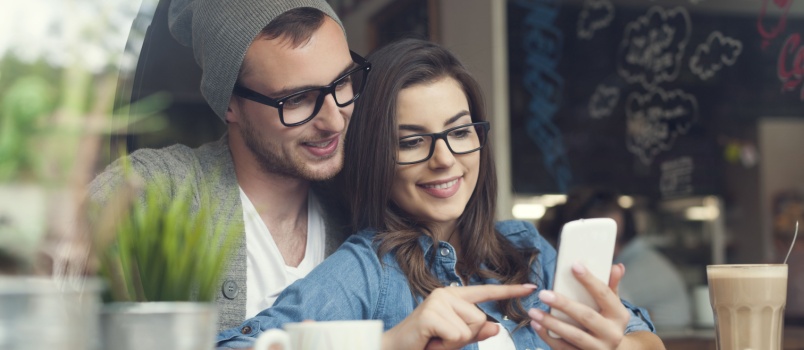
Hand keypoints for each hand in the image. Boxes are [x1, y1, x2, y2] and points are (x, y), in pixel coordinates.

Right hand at [382, 284, 536, 349]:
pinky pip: (457, 335)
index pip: (486, 292)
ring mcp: (438, 301)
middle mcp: (446, 294)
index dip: (509, 292)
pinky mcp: (431, 313)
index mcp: (453, 297)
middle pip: (480, 318)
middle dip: (466, 337)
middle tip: (442, 340)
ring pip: (470, 328)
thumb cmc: (424, 343)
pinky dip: (447, 346)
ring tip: (436, 340)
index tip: (531, 287)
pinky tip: (432, 342)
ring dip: (455, 343)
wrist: (394, 349)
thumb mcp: (453, 340)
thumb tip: (494, 327)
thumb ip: (474, 333)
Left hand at [528, 263, 630, 349]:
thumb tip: (616, 266)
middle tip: (543, 294)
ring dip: (551, 323)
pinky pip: (564, 348)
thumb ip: (611, 286)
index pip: (604, 295)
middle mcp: (612, 334)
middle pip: (586, 316)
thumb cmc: (608, 322)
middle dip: (564, 305)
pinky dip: (548, 337)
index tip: (574, 265)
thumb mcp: (613, 306)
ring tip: (533, 312)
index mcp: (619, 316)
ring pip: (574, 336)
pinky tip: (536, 325)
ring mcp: (598, 348)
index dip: (590, 280)